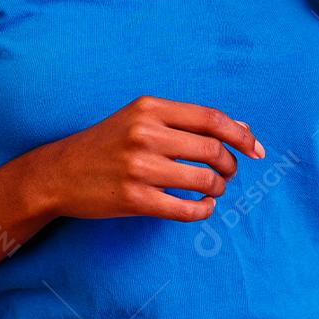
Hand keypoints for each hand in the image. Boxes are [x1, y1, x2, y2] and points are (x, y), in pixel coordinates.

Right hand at [37, 95, 263, 221]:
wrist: (61, 172)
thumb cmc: (109, 142)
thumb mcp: (142, 118)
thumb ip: (188, 121)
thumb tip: (241, 128)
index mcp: (149, 107)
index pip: (210, 118)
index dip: (240, 134)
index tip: (257, 149)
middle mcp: (145, 133)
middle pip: (212, 150)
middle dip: (230, 165)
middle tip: (227, 173)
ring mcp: (139, 167)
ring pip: (203, 180)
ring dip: (217, 189)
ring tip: (212, 189)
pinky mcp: (135, 199)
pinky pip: (185, 209)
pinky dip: (203, 211)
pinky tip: (202, 207)